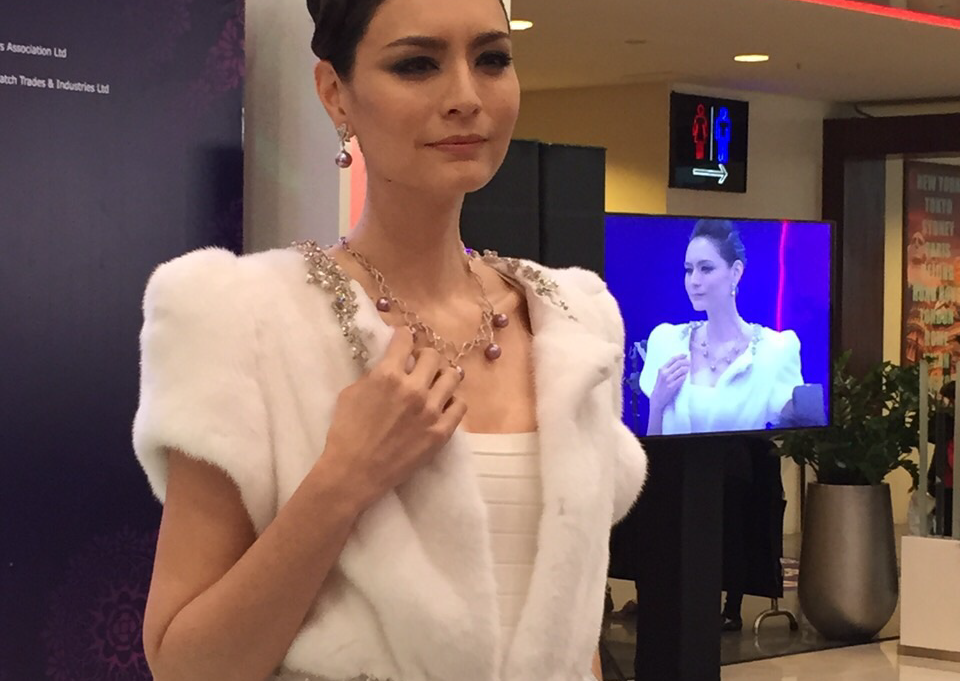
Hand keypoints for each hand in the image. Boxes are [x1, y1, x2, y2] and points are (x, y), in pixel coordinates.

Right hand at [321, 328, 466, 505]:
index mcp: (388, 375)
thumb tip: (390, 364)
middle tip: (418, 366)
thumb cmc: (345, 433)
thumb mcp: (350, 393)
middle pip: (433, 355)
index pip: (405, 340)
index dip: (403, 337)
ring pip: (452, 377)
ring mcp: (431, 411)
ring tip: (433, 384)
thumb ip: (374, 375)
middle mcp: (414, 388)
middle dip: (424, 356)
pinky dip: (452, 401)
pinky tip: (442, 405)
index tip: (403, 341)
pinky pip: (460, 405)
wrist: (354, 473)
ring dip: (441, 376)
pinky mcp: (442, 432)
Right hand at [649, 354, 689, 413]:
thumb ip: (668, 368)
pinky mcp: (672, 386)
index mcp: (661, 369)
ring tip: (689, 368)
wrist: (657, 397)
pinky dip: (685, 376)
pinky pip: (682, 378)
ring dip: (687, 368)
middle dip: (686, 362)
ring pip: (681, 370)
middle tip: (689, 362)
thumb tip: (679, 361)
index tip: (685, 354)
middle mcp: (665, 373)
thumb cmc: (660, 386)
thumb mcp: (661, 375)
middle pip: (678, 363)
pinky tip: (686, 375)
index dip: (680, 356)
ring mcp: (669, 380)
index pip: (673, 359)